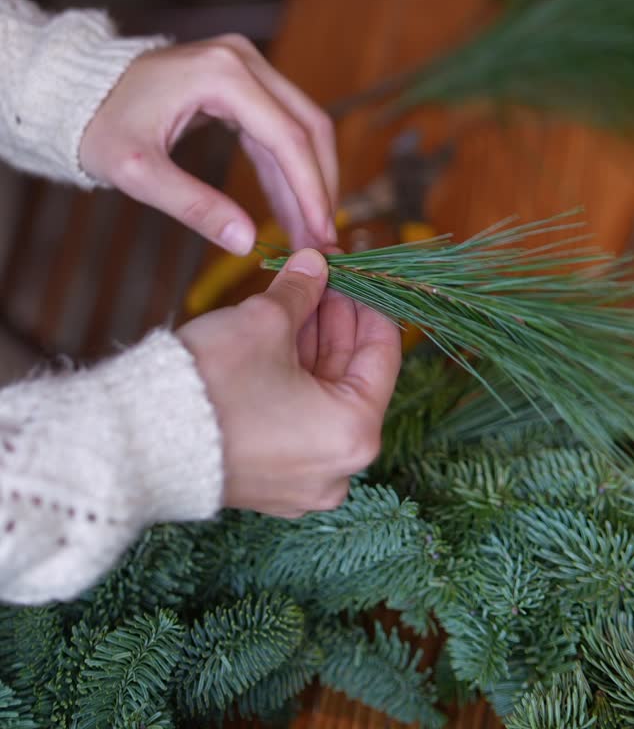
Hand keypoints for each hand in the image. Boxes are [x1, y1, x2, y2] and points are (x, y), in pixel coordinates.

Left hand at [79, 36, 337, 252]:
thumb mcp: (137, 172)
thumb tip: (246, 241)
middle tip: (324, 239)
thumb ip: (193, 205)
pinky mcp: (241, 81)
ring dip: (308, 180)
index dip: (310, 188)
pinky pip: (277, 126)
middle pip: (307, 126)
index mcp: (222, 74)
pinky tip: (288, 209)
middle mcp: (243, 60)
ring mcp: (245, 66)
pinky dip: (286, 169)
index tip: (322, 233)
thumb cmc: (100, 125)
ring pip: (300, 126)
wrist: (78, 91)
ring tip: (309, 232)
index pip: (287, 136)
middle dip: (319, 185)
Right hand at [177, 249, 401, 515]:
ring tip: (298, 295)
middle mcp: (338, 468)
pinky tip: (279, 335)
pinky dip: (293, 379)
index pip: (383, 354)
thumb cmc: (213, 384)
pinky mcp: (269, 483)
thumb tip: (316, 264)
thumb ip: (302, 290)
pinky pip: (297, 422)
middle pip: (351, 377)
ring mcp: (302, 482)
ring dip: (312, 346)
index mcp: (354, 433)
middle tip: (321, 275)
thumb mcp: (266, 322)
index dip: (367, 302)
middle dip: (335, 321)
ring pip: (321, 398)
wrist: (137, 441)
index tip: (354, 270)